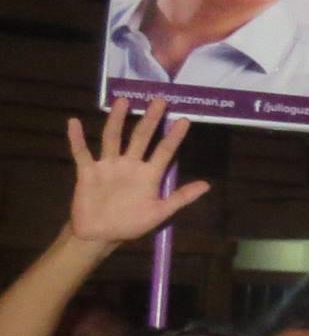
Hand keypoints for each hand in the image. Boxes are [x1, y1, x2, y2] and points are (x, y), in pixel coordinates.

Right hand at [65, 97, 210, 248]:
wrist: (99, 235)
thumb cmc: (131, 224)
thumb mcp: (160, 212)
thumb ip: (180, 198)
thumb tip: (207, 185)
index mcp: (148, 174)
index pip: (164, 151)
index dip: (174, 137)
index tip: (185, 120)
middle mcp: (130, 165)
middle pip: (141, 137)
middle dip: (150, 120)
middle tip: (160, 100)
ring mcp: (108, 166)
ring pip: (113, 138)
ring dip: (117, 120)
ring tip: (123, 101)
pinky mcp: (87, 172)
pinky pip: (81, 153)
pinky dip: (76, 138)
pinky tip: (74, 122)